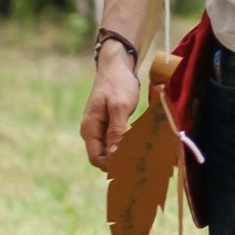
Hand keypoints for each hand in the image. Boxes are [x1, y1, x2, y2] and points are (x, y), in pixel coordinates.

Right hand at [81, 46, 139, 169]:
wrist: (117, 66)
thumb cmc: (117, 84)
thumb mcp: (119, 107)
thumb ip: (116, 131)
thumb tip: (114, 156)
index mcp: (89, 129)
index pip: (97, 158)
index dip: (112, 166)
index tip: (132, 167)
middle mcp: (92, 132)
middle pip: (104, 157)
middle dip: (120, 162)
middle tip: (142, 164)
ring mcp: (101, 128)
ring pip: (111, 150)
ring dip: (125, 154)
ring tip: (144, 156)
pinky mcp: (110, 125)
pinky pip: (117, 141)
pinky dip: (127, 145)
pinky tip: (141, 145)